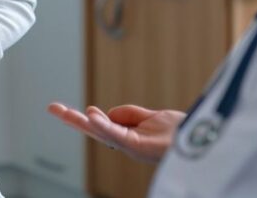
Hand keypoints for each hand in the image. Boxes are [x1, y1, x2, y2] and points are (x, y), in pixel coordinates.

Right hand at [47, 102, 184, 162]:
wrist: (204, 142)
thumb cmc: (182, 133)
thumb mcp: (152, 116)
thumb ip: (129, 114)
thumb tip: (108, 112)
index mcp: (129, 137)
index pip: (100, 126)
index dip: (82, 118)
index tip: (63, 109)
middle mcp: (128, 144)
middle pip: (95, 131)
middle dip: (72, 121)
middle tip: (52, 109)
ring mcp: (134, 147)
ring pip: (103, 133)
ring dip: (84, 123)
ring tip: (66, 113)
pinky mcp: (141, 148)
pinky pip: (118, 136)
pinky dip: (103, 127)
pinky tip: (92, 118)